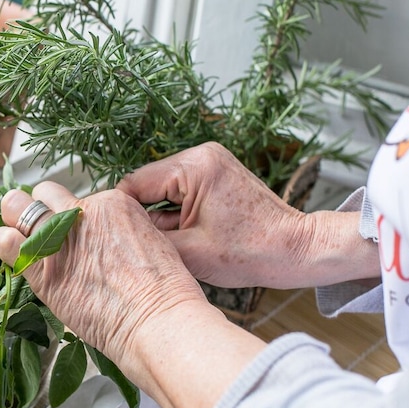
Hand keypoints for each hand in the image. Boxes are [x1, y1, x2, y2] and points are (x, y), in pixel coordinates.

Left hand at [0, 178, 267, 407]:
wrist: (159, 319)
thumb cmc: (163, 294)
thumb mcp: (149, 244)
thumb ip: (118, 234)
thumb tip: (100, 242)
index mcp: (113, 203)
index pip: (78, 199)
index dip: (72, 219)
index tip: (76, 237)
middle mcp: (83, 212)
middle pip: (46, 193)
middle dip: (39, 208)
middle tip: (37, 228)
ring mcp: (60, 235)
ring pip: (18, 207)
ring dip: (15, 219)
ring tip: (17, 236)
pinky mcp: (42, 264)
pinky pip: (6, 241)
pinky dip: (2, 244)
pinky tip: (8, 252)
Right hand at [116, 142, 312, 288]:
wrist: (296, 250)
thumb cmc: (252, 253)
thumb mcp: (189, 252)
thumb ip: (148, 237)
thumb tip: (118, 233)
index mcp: (194, 166)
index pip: (135, 183)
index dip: (121, 212)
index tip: (112, 236)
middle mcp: (201, 154)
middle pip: (147, 183)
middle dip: (141, 213)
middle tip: (136, 243)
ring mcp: (210, 160)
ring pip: (161, 187)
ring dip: (158, 213)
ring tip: (165, 241)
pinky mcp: (215, 171)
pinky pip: (179, 188)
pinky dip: (174, 210)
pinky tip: (180, 233)